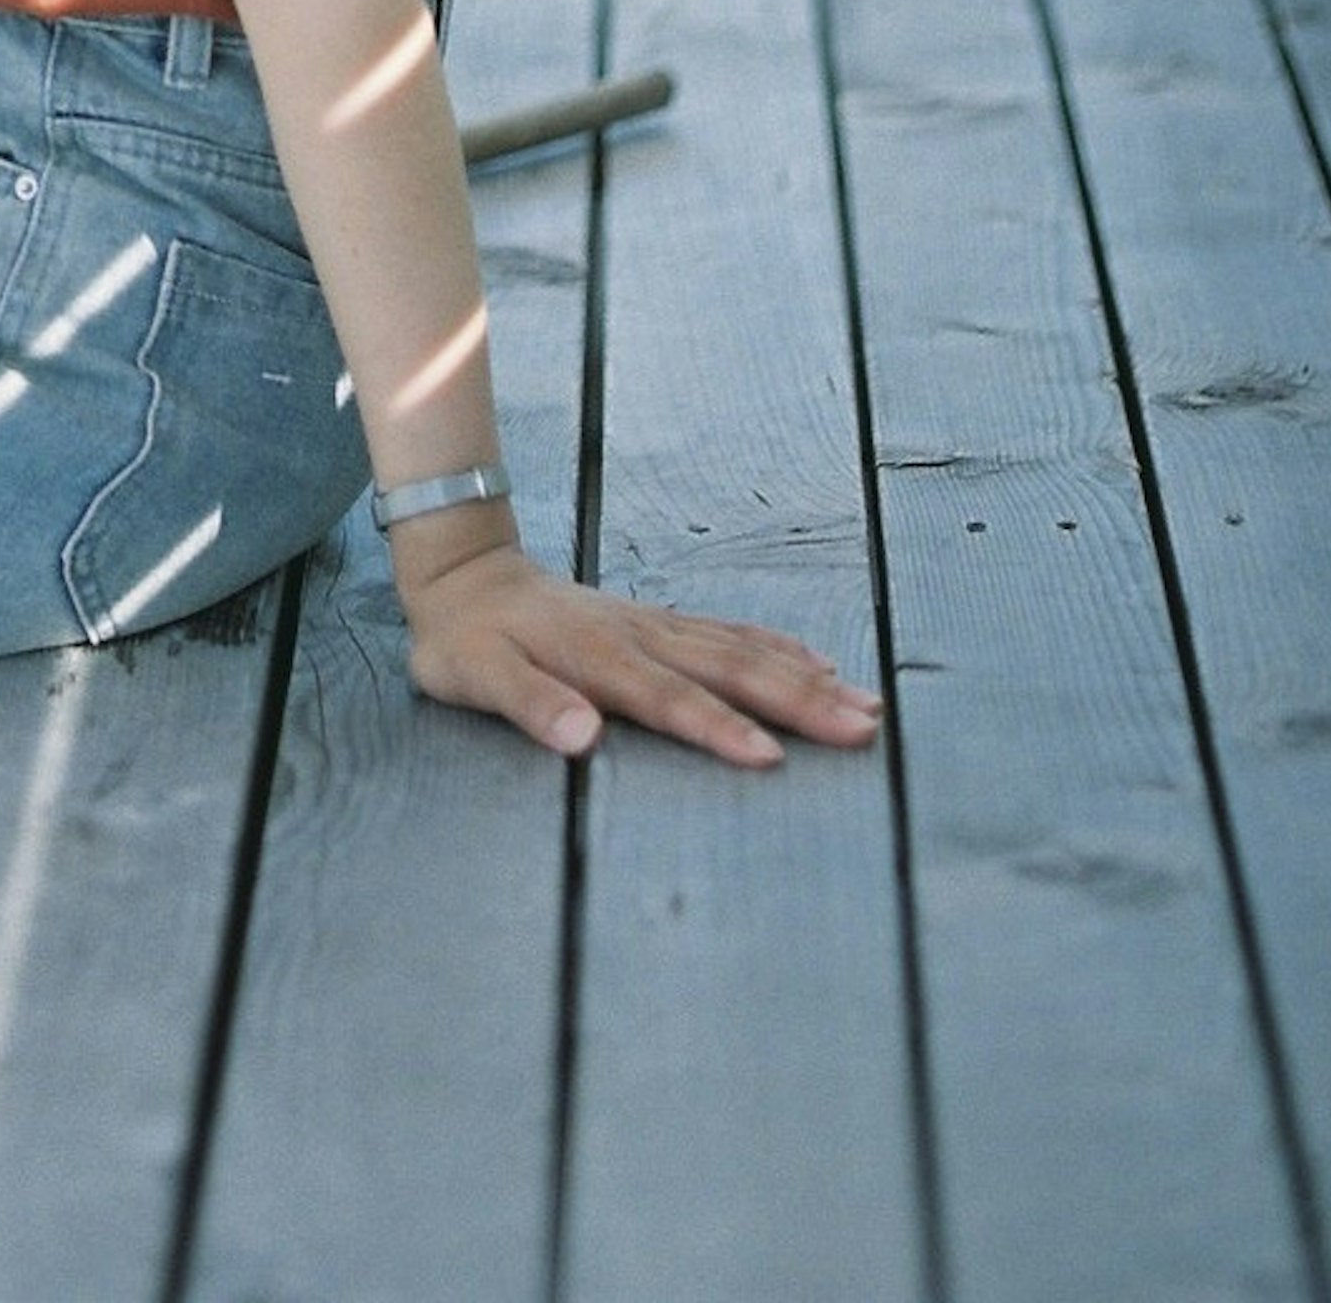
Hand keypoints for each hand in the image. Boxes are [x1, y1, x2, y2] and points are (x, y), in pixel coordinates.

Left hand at [397, 539, 883, 768]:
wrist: (464, 571)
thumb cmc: (466, 639)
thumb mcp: (474, 675)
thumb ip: (529, 702)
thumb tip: (582, 736)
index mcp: (599, 656)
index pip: (668, 698)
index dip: (716, 727)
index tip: (770, 759)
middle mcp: (640, 636)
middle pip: (729, 669)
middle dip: (798, 701)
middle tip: (863, 729)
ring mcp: (655, 625)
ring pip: (742, 649)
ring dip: (804, 678)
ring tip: (866, 705)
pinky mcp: (660, 622)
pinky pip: (730, 631)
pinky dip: (778, 645)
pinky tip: (817, 662)